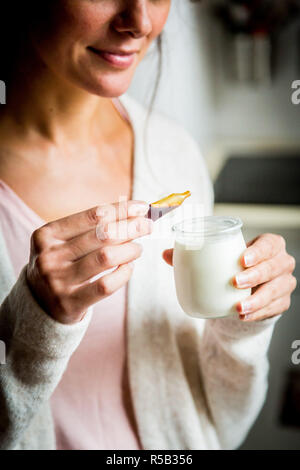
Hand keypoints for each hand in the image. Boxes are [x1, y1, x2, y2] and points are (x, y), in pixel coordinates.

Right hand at [27, 200, 152, 324]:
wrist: (39, 303)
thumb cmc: (61, 264)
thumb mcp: (64, 242)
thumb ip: (92, 228)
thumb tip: (134, 212)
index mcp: (47, 234)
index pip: (94, 215)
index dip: (122, 209)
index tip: (142, 207)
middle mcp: (50, 256)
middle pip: (103, 235)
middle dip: (132, 227)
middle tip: (148, 225)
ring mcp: (58, 281)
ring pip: (106, 258)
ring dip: (130, 250)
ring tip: (138, 248)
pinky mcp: (70, 303)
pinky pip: (106, 285)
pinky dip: (124, 274)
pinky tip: (129, 267)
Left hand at [162, 233, 296, 322]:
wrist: (244, 290)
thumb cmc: (233, 267)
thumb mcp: (219, 259)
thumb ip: (194, 255)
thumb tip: (166, 254)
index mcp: (268, 246)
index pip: (270, 244)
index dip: (260, 251)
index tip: (242, 259)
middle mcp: (281, 263)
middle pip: (275, 267)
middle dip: (257, 275)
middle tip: (236, 282)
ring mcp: (283, 284)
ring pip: (277, 290)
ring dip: (258, 300)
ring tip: (239, 308)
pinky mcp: (281, 303)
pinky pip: (274, 308)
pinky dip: (260, 313)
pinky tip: (244, 316)